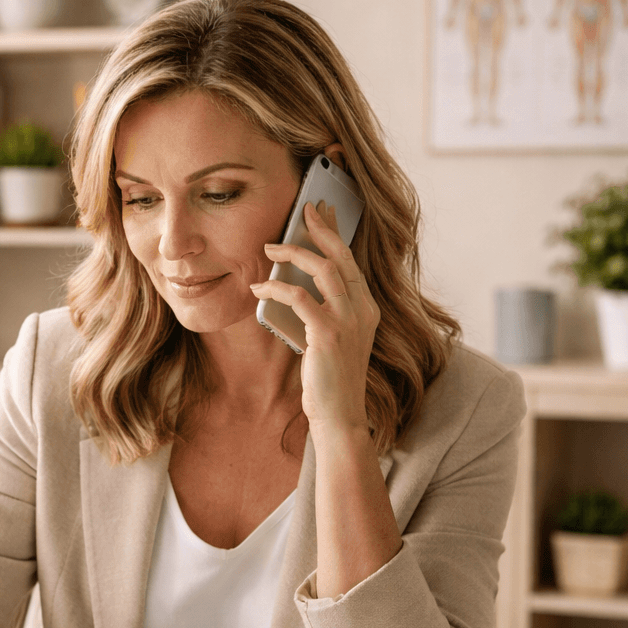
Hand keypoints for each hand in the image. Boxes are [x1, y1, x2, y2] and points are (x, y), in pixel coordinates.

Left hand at [251, 202, 379, 441]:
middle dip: (320, 229)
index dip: (336, 234)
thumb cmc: (331, 381)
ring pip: (323, 269)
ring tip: (269, 247)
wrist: (339, 415)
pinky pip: (299, 297)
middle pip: (341, 256)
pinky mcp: (328, 334)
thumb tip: (298, 285)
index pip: (351, 261)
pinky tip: (260, 286)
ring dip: (293, 252)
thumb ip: (324, 312)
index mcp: (367, 309)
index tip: (323, 213)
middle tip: (301, 211)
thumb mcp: (333, 339)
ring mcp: (348, 321)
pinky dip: (277, 286)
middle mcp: (363, 310)